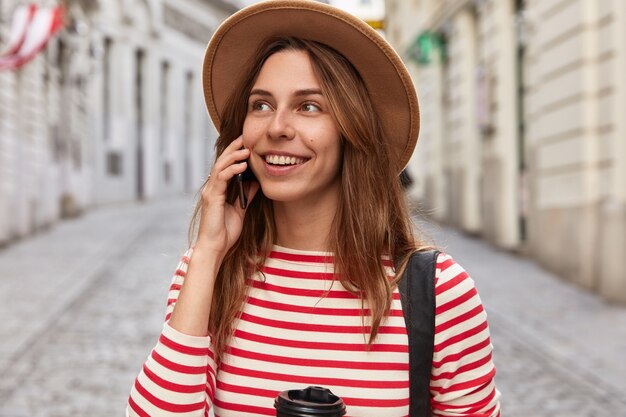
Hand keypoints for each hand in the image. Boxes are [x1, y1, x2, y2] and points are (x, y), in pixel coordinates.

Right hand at [195, 136, 259, 257]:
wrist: (216, 247)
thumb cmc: (226, 232)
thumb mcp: (241, 210)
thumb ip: (246, 196)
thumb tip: (255, 182)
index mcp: (219, 190)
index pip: (226, 166)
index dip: (234, 154)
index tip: (246, 143)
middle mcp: (212, 188)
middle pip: (222, 162)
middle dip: (233, 149)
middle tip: (245, 138)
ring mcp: (211, 192)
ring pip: (220, 167)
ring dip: (233, 156)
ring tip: (246, 149)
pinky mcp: (212, 198)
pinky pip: (221, 179)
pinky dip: (232, 170)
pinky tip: (242, 165)